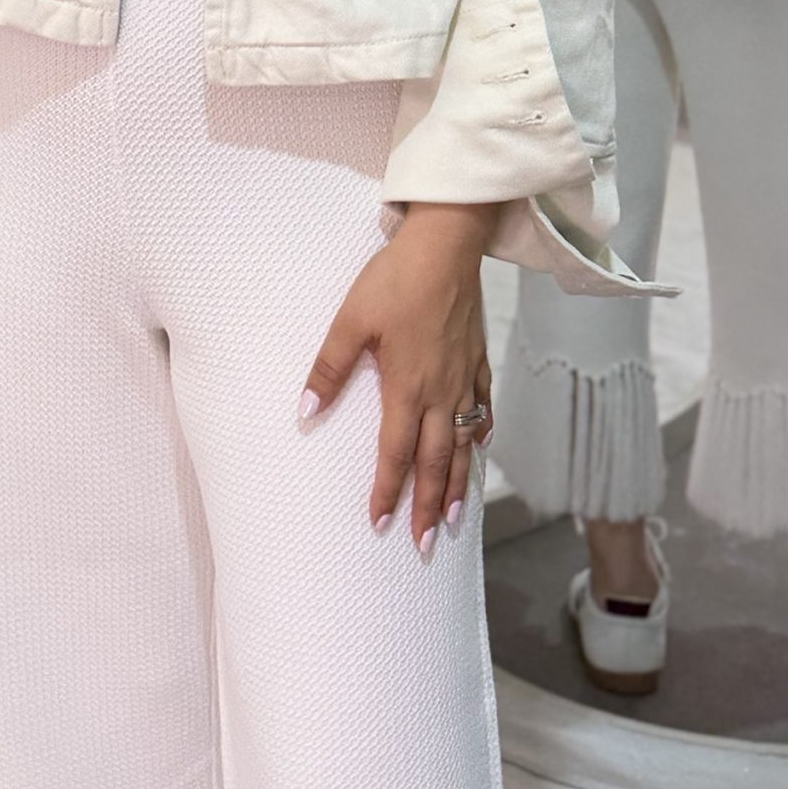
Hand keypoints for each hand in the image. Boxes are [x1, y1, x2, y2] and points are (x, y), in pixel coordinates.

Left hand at [301, 203, 496, 553]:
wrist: (448, 244)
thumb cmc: (395, 279)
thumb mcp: (350, 321)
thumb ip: (329, 371)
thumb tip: (304, 415)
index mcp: (407, 387)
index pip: (395, 453)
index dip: (388, 491)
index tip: (380, 524)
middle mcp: (440, 391)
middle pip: (436, 461)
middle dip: (428, 506)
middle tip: (425, 544)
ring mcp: (464, 376)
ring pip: (463, 442)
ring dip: (458, 483)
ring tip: (454, 517)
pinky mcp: (478, 357)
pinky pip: (482, 406)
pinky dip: (480, 433)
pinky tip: (480, 445)